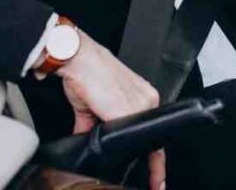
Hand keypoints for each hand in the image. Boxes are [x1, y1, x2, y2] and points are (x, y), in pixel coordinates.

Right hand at [58, 31, 165, 189]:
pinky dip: (130, 152)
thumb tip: (86, 142)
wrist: (78, 59)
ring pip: (146, 140)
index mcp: (139, 97)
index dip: (154, 157)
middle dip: (153, 165)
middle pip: (152, 138)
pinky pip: (134, 137)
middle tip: (156, 185)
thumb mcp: (89, 108)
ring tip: (151, 181)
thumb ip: (92, 127)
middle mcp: (146, 99)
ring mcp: (141, 104)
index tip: (158, 177)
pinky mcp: (130, 109)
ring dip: (144, 162)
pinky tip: (132, 166)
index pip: (150, 132)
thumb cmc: (84, 75)